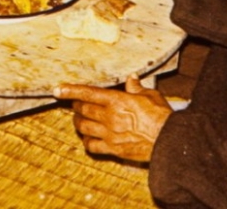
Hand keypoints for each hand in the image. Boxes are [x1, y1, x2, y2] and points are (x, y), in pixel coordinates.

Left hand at [55, 75, 171, 162]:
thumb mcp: (150, 96)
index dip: (70, 90)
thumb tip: (131, 78)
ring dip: (78, 123)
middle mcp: (110, 117)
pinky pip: (92, 146)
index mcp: (117, 101)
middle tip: (75, 104)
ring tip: (79, 120)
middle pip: (83, 110)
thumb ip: (136, 87)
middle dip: (75, 106)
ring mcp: (110, 134)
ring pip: (84, 128)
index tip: (57, 89)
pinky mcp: (113, 149)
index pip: (88, 93)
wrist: (169, 141)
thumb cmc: (162, 116)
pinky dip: (87, 142)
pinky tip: (88, 139)